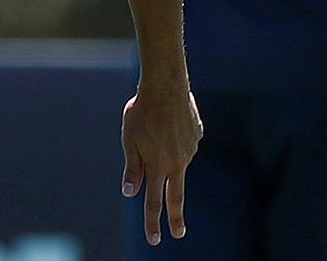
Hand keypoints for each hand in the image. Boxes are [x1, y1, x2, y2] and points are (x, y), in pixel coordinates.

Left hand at [121, 86, 201, 245]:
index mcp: (158, 166)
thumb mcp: (129, 140)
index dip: (153, 223)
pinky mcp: (197, 136)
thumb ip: (132, 168)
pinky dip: (176, 139)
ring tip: (156, 126)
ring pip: (178, 161)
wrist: (166, 85)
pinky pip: (185, 143)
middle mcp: (177, 162)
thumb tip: (131, 193)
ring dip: (168, 154)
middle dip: (176, 218)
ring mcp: (190, 149)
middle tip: (179, 233)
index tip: (155, 240)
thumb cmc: (142, 112)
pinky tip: (169, 122)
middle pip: (176, 196)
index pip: (155, 203)